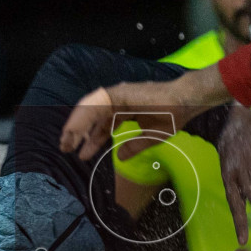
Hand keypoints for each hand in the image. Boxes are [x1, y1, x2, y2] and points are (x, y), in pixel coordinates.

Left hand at [59, 68, 227, 161]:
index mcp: (123, 111)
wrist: (184, 103)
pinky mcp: (118, 93)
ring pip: (89, 109)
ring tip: (67, 142)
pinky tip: (75, 129)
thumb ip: (133, 146)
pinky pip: (95, 104)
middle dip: (78, 133)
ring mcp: (116, 95)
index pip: (101, 125)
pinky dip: (84, 116)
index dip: (91, 140)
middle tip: (66, 149)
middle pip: (91, 117)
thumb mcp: (149, 138)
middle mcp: (116, 101)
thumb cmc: (171, 117)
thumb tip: (119, 156)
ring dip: (76, 125)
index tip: (81, 154)